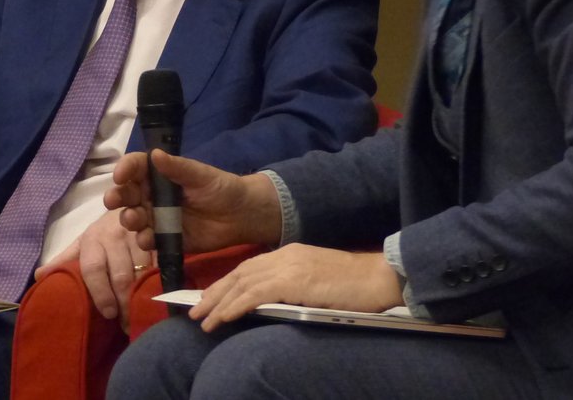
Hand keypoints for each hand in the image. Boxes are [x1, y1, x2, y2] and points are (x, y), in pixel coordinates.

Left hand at [34, 209, 152, 326]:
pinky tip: (160, 296)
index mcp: (93, 240)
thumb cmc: (104, 233)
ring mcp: (139, 234)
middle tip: (127, 325)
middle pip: (121, 274)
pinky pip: (161, 261)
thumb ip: (64, 260)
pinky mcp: (159, 236)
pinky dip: (161, 280)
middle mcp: (116, 235)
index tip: (108, 314)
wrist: (130, 202)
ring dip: (143, 295)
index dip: (100, 293)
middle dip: (124, 302)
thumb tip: (38, 277)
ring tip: (142, 315)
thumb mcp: (83, 244)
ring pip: (143, 270)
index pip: (93, 269)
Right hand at [104, 150, 282, 253]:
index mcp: (158, 175)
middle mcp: (152, 195)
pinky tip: (148, 238)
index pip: (135, 167)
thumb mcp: (200, 175)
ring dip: (129, 218)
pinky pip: (148, 240)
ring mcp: (156, 218)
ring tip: (134, 219)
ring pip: (133, 218)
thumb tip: (155, 154)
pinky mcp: (164, 238)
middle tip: (114, 200)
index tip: (120, 175)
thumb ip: (178, 167)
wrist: (240, 216)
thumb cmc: (220, 187)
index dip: (125, 169)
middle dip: (118, 196)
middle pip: (127, 194)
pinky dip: (144, 240)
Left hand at [190, 246, 402, 331]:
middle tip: (195, 311)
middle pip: (239, 273)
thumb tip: (268, 303)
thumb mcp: (315, 281)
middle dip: (214, 292)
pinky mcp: (294, 281)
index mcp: (289, 253)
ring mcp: (288, 266)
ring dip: (218, 303)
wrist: (378, 278)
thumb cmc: (352, 286)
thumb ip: (292, 285)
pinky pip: (255, 294)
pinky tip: (222, 318)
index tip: (209, 299)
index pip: (248, 267)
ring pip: (242, 283)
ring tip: (202, 319)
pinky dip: (235, 306)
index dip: (226, 283)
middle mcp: (284, 255)